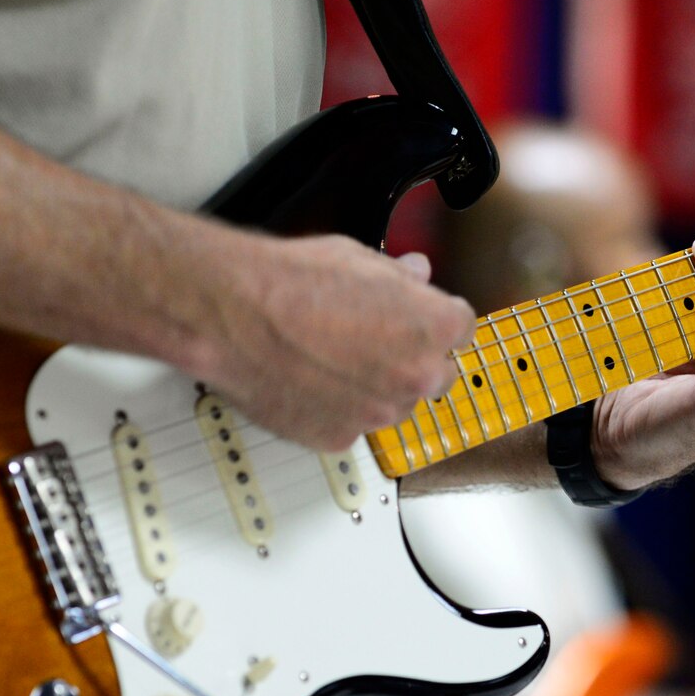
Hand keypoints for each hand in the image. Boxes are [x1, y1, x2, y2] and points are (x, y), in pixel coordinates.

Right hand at [192, 227, 474, 450]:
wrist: (234, 315)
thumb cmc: (292, 281)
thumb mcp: (358, 258)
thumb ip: (398, 276)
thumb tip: (416, 273)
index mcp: (434, 327)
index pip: (461, 327)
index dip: (434, 318)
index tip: (414, 315)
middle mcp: (416, 377)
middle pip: (436, 374)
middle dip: (413, 358)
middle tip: (371, 339)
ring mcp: (379, 413)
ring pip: (393, 404)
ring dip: (376, 387)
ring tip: (331, 358)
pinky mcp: (340, 437)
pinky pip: (351, 424)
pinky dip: (337, 408)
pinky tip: (308, 381)